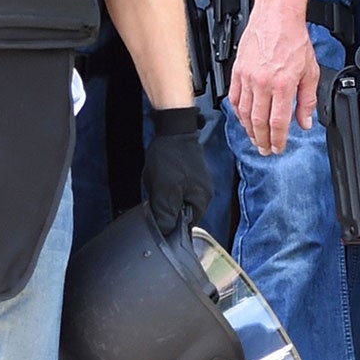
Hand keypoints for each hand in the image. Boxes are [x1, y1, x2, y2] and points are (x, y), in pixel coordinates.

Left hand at [142, 118, 213, 235]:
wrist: (173, 127)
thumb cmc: (171, 157)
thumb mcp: (165, 191)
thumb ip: (165, 216)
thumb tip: (165, 233)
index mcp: (201, 201)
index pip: (185, 227)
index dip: (169, 225)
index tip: (157, 216)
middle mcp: (203, 193)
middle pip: (179, 213)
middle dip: (164, 206)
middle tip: (156, 193)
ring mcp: (196, 182)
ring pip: (174, 199)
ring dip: (162, 194)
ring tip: (158, 180)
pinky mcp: (188, 172)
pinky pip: (173, 187)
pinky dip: (163, 184)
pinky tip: (159, 174)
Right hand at [228, 4, 319, 155]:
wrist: (276, 15)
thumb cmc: (294, 39)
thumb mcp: (311, 71)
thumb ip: (308, 100)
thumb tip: (305, 122)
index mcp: (283, 84)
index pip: (278, 122)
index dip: (278, 140)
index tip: (279, 148)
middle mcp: (263, 82)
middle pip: (259, 121)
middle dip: (262, 140)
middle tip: (265, 150)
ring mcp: (247, 77)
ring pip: (244, 113)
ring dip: (249, 130)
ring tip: (255, 139)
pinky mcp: (237, 70)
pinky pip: (234, 97)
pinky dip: (238, 112)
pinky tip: (243, 118)